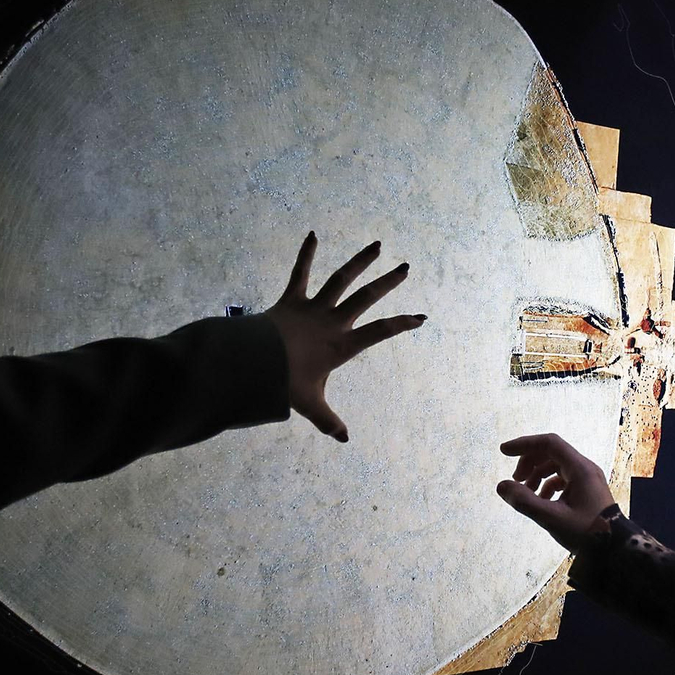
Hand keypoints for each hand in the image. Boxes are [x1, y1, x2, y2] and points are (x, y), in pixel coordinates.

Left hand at [264, 231, 425, 441]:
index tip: (421, 317)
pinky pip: (300, 273)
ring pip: (341, 279)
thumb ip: (328, 421)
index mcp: (342, 346)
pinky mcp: (291, 299)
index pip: (380, 333)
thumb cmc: (284, 383)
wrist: (253, 363)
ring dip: (359, 261)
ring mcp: (313, 307)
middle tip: (405, 268)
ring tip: (377, 246)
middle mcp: (333, 322)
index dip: (402, 324)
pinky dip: (306, 254)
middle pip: (366, 298)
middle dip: (388, 283)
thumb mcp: (309, 404)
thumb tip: (345, 440)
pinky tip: (313, 234)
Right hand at [495, 433, 615, 550]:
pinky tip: (541, 500)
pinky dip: (547, 484)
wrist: (614, 550)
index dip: (525, 444)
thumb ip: (525, 501)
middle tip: (515, 480)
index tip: (504, 451)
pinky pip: (563, 478)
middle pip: (551, 452)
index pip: (549, 443)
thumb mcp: (552, 518)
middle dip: (529, 462)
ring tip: (526, 492)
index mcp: (580, 469)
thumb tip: (501, 486)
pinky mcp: (587, 490)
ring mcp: (587, 479)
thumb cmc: (587, 534)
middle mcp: (585, 469)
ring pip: (556, 465)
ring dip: (537, 474)